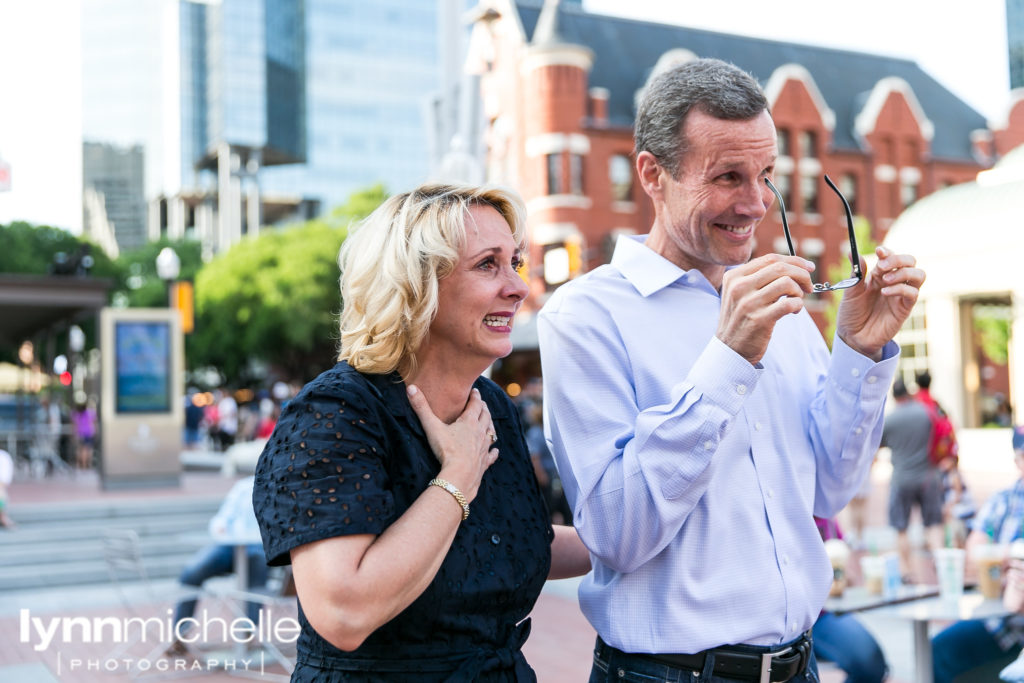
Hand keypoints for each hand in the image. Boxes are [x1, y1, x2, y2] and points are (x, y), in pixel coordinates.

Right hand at [406, 386, 498, 501]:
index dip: (475, 397)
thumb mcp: (432, 427)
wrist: (459, 476)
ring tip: (489, 421)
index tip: (475, 391)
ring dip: (490, 425)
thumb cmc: (446, 451)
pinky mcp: (484, 463)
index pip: (475, 405)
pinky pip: (491, 455)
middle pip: (486, 416)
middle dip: (484, 408)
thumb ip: (421, 408)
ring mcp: (484, 448)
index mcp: (469, 422)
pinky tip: (495, 451)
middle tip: (482, 403)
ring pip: (491, 432)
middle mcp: (480, 433)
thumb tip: (411, 387)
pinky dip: (494, 451)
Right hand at [716, 253, 814, 364]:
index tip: (808, 267)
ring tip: (797, 299)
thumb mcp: (740, 293)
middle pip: (780, 268)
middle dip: (802, 274)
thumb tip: (793, 265)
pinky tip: (795, 310)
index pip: (770, 259)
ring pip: (787, 283)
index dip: (794, 260)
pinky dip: (798, 304)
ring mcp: (749, 304)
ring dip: (799, 291)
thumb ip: (758, 278)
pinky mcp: (760, 320)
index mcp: (734, 277)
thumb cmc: (741, 319)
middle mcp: (740, 287)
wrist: (730, 349)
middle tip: (808, 285)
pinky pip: (790, 303)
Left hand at [836, 246, 924, 360]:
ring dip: (903, 273)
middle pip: (910, 262)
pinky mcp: (905, 308)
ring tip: (884, 281)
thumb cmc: (852, 314)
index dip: (888, 252)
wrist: (852, 337)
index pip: (891, 257)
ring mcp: (901, 295)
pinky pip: (913, 293)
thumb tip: (852, 253)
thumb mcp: (850, 292)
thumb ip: (856, 274)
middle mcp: (893, 282)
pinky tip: (885, 292)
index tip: (879, 251)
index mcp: (879, 276)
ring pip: (918, 275)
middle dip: (898, 259)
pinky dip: (900, 288)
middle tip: (881, 267)